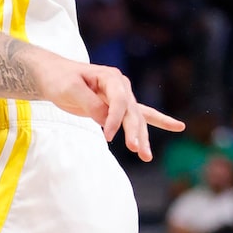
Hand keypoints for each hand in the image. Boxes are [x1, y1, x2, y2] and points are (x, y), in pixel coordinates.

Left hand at [34, 57, 183, 161]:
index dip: (115, 120)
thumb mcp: (70, 89)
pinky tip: (178, 127)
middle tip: (136, 150)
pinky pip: (140, 115)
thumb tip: (106, 120)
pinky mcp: (119, 106)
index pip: (120, 101)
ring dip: (142, 137)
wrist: (54, 75)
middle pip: (132, 112)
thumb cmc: (60, 79)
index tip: (108, 136)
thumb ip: (89, 103)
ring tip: (146, 156)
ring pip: (137, 118)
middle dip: (135, 132)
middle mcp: (121, 85)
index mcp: (110, 77)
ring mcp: (122, 96)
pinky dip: (158, 121)